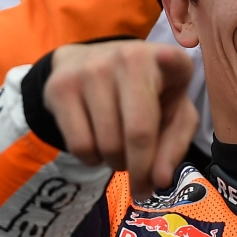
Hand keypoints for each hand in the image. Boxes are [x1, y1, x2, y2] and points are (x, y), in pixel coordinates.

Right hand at [43, 41, 198, 199]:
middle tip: (141, 179)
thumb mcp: (173, 114)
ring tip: (119, 151)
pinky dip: (92, 160)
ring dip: (116, 164)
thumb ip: (175, 146)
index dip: (171, 62)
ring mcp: (91, 69)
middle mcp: (129, 57)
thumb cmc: (145, 95)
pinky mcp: (61, 86)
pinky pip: (80, 146)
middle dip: (141, 170)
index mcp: (168, 60)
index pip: (173, 63)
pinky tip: (98, 145)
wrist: (88, 64)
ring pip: (107, 146)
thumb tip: (160, 180)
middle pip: (138, 133)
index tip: (166, 57)